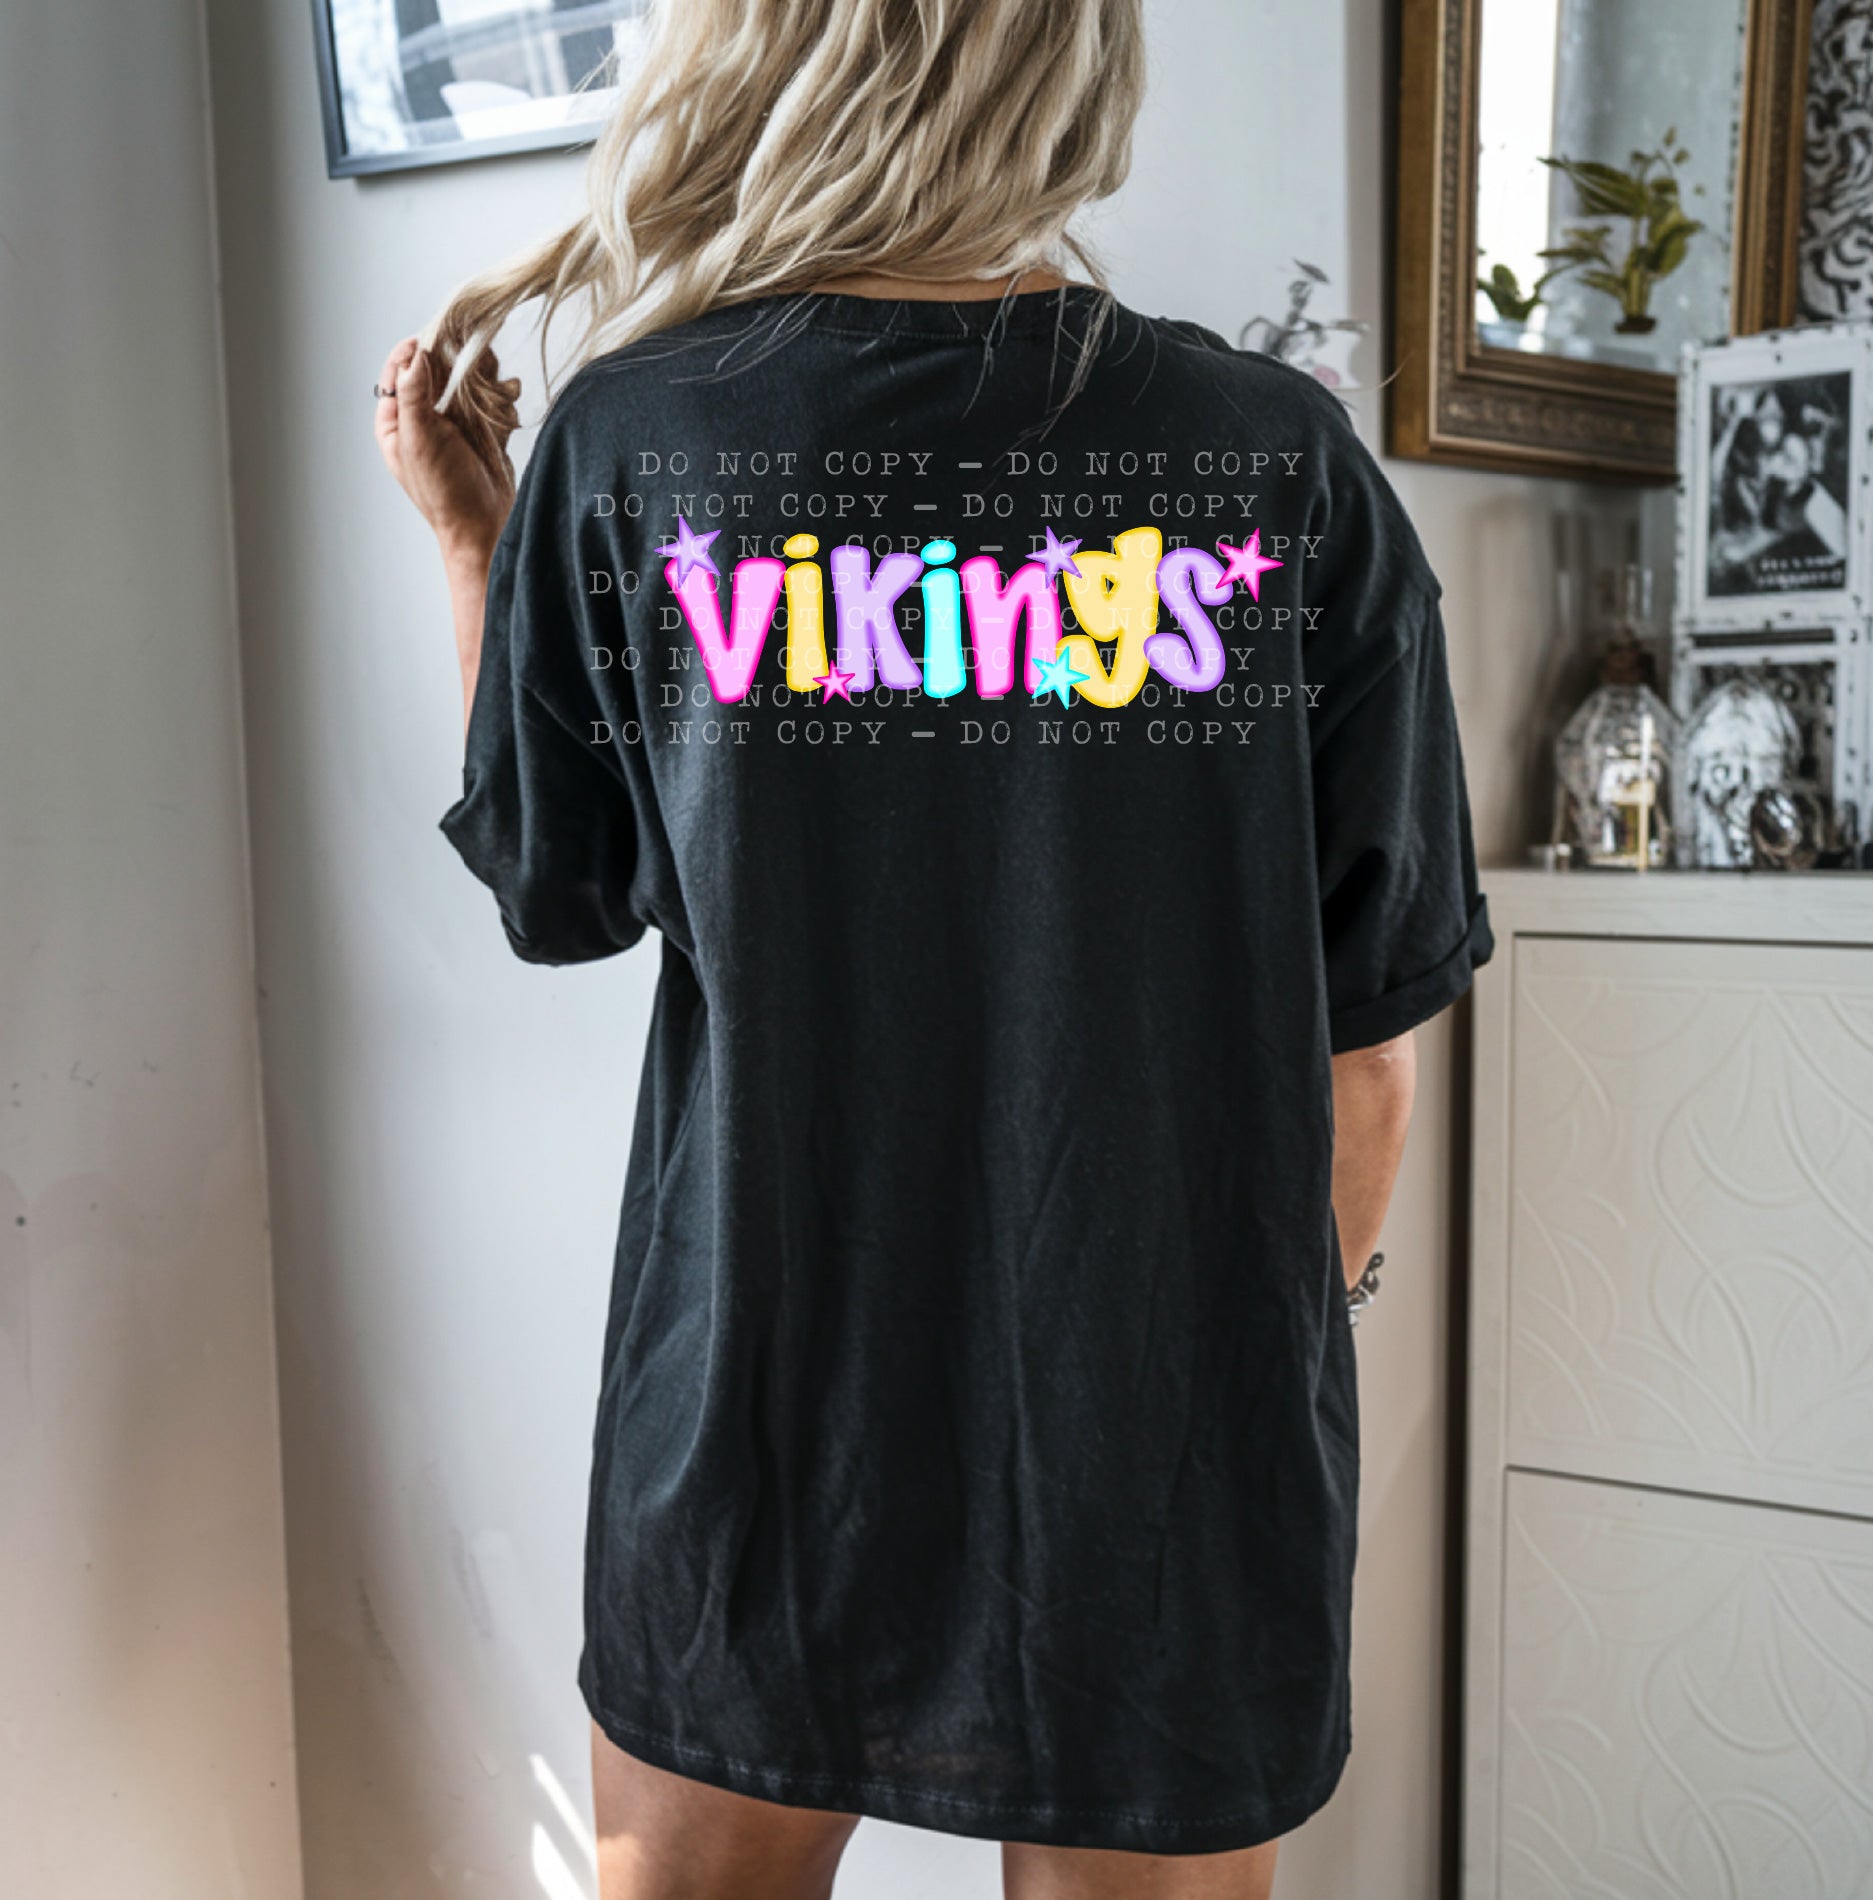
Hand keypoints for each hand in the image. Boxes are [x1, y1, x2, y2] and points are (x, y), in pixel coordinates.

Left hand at [375, 335, 514, 567]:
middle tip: (478, 358)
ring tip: (499, 388)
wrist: (484, 527)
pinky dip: (503, 400)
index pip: (399, 370)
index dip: (415, 350)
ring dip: (487, 380)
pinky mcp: (484, 432)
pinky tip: (508, 410)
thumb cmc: (444, 491)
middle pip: (437, 370)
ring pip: (468, 382)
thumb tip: (415, 355)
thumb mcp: (420, 440)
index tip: (436, 337)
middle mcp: (424, 417)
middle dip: (459, 362)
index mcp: (397, 420)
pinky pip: (493, 402)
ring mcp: (455, 424)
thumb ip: (413, 395)